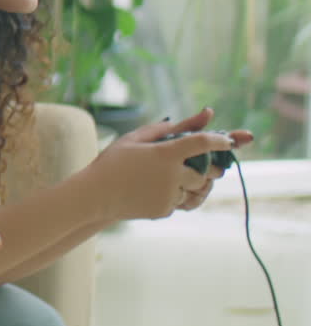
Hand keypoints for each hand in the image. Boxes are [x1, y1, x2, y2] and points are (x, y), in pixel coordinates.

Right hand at [91, 107, 249, 219]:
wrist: (94, 195)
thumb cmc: (112, 162)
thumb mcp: (135, 138)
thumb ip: (167, 128)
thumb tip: (200, 115)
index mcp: (164, 154)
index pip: (202, 143)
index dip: (220, 140)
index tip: (230, 141)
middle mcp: (172, 175)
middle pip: (206, 172)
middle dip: (205, 169)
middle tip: (198, 164)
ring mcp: (169, 195)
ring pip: (195, 190)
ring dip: (189, 184)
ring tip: (166, 178)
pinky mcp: (164, 210)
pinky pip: (180, 202)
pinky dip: (173, 196)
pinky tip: (151, 190)